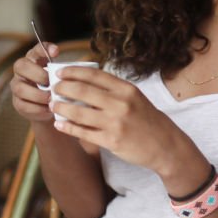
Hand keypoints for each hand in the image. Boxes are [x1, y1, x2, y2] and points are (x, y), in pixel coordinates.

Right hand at [9, 42, 57, 123]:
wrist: (50, 108)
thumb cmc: (56, 87)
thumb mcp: (60, 77)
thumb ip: (62, 72)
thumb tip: (70, 71)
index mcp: (34, 60)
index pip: (35, 50)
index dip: (44, 49)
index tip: (56, 52)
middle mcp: (22, 71)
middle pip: (21, 66)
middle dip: (37, 74)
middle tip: (50, 82)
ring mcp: (17, 87)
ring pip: (20, 88)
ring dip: (37, 94)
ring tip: (51, 98)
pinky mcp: (18, 103)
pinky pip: (23, 105)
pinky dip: (37, 108)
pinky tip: (48, 109)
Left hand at [50, 66, 204, 178]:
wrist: (165, 145)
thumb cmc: (147, 119)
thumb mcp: (134, 97)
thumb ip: (112, 90)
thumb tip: (83, 82)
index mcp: (126, 89)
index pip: (93, 74)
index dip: (73, 72)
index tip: (60, 73)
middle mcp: (120, 103)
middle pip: (82, 91)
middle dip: (62, 88)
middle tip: (53, 88)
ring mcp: (115, 122)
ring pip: (79, 112)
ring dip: (61, 108)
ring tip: (53, 105)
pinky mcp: (111, 140)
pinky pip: (83, 132)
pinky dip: (68, 127)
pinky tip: (59, 124)